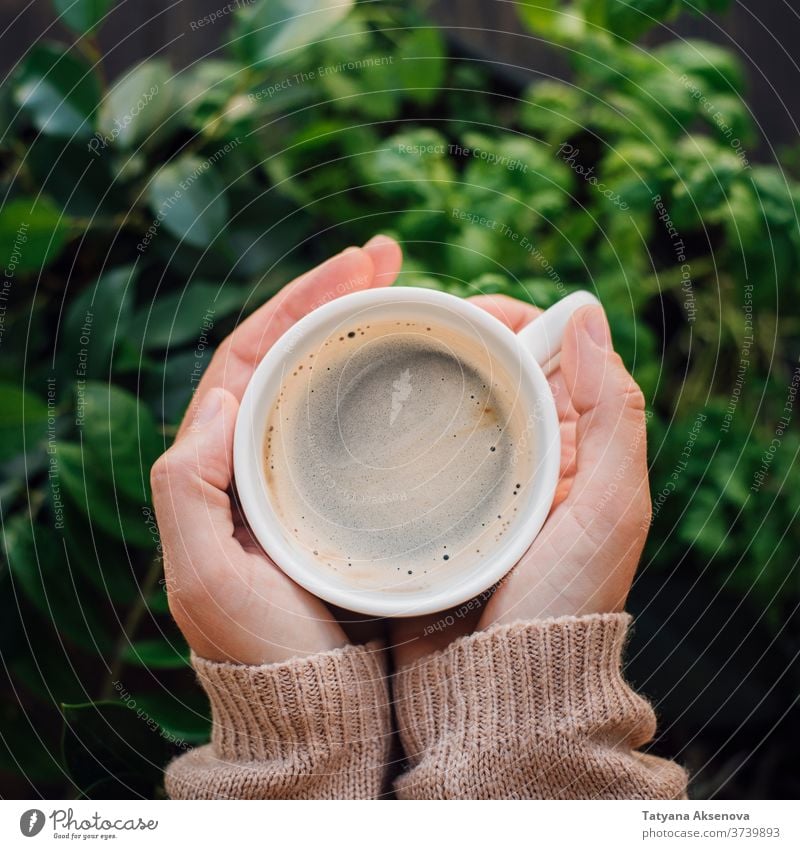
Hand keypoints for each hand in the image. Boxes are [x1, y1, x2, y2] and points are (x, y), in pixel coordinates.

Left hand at [151, 236, 402, 664]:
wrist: (315, 708)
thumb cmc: (263, 649)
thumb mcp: (205, 576)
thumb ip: (187, 486)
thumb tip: (221, 398)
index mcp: (221, 462)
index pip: (253, 355)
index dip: (299, 301)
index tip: (355, 266)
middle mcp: (261, 456)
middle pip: (295, 352)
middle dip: (338, 295)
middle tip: (390, 258)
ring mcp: (308, 471)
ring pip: (332, 379)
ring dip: (368, 328)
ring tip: (413, 292)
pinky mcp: (348, 494)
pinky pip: (364, 422)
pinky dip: (391, 384)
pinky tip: (426, 365)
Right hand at [392, 295, 650, 666]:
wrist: (499, 692)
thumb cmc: (562, 606)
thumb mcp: (611, 508)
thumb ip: (613, 413)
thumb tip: (591, 317)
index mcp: (575, 453)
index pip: (548, 361)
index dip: (516, 322)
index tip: (472, 310)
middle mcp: (526, 465)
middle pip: (491, 378)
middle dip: (458, 344)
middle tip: (414, 330)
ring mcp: (473, 489)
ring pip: (447, 413)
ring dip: (422, 382)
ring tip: (382, 359)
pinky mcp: (429, 514)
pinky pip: (413, 456)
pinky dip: (395, 431)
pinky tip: (368, 416)